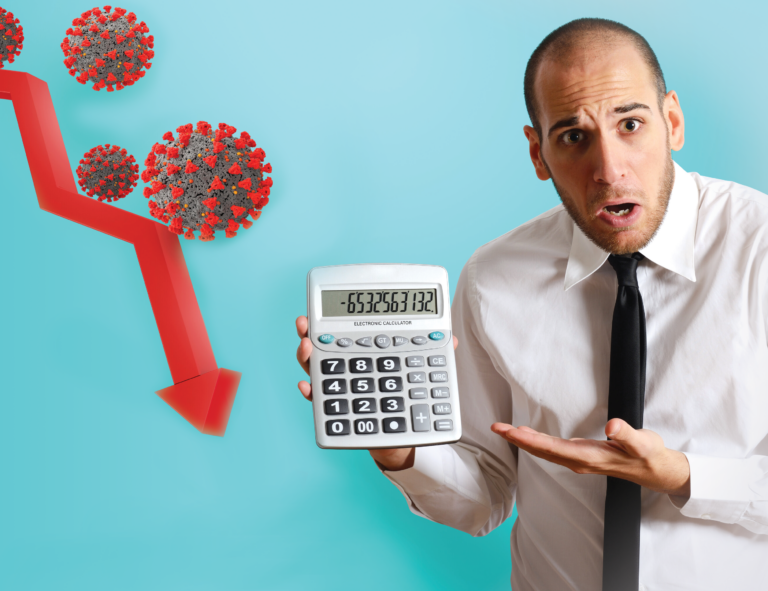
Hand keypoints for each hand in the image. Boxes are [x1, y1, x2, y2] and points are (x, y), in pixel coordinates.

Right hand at [295, 315, 457, 470]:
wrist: (405, 435)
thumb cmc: (406, 398)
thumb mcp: (419, 372)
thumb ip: (431, 355)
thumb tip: (451, 339)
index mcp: (362, 355)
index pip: (340, 333)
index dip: (325, 322)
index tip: (311, 314)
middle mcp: (346, 371)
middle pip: (321, 350)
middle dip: (308, 336)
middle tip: (305, 329)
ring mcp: (342, 391)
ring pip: (319, 373)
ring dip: (308, 360)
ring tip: (307, 350)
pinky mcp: (342, 414)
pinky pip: (323, 405)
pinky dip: (314, 395)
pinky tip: (309, 388)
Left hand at [490, 418, 690, 496]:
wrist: (655, 471)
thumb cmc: (648, 455)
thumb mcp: (643, 443)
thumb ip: (627, 434)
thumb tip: (613, 426)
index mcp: (590, 457)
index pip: (553, 448)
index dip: (531, 440)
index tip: (511, 431)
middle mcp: (580, 461)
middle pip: (543, 451)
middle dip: (518, 439)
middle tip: (497, 427)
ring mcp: (579, 460)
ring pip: (545, 451)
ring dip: (523, 441)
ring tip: (504, 430)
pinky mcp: (580, 456)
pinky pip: (551, 450)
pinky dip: (535, 442)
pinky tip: (526, 435)